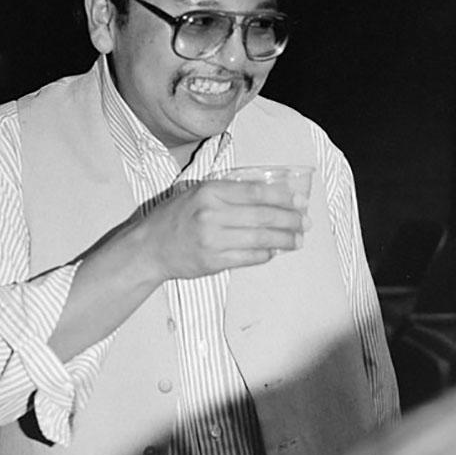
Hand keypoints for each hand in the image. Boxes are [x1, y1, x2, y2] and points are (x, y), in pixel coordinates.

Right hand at [142, 179, 309, 280]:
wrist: (149, 249)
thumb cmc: (175, 218)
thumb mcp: (197, 194)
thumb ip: (228, 192)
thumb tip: (268, 194)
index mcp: (209, 192)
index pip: (255, 192)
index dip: (282, 197)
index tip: (299, 200)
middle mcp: (212, 214)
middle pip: (263, 216)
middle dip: (290, 219)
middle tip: (306, 222)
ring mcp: (213, 240)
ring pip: (260, 238)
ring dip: (285, 239)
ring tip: (298, 240)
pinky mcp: (213, 262)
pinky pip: (249, 257)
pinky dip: (266, 254)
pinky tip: (276, 251)